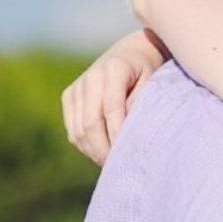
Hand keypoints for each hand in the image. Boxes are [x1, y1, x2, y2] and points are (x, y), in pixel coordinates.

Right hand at [62, 29, 165, 164]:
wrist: (131, 54)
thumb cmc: (148, 73)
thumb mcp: (154, 84)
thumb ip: (141, 104)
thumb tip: (125, 129)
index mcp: (113, 69)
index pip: (111, 109)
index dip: (118, 135)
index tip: (128, 154)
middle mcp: (91, 76)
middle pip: (91, 123)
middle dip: (104, 149)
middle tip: (118, 167)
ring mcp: (77, 87)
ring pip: (78, 130)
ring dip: (94, 151)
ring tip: (111, 163)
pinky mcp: (68, 96)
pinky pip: (72, 130)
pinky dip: (85, 146)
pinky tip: (101, 152)